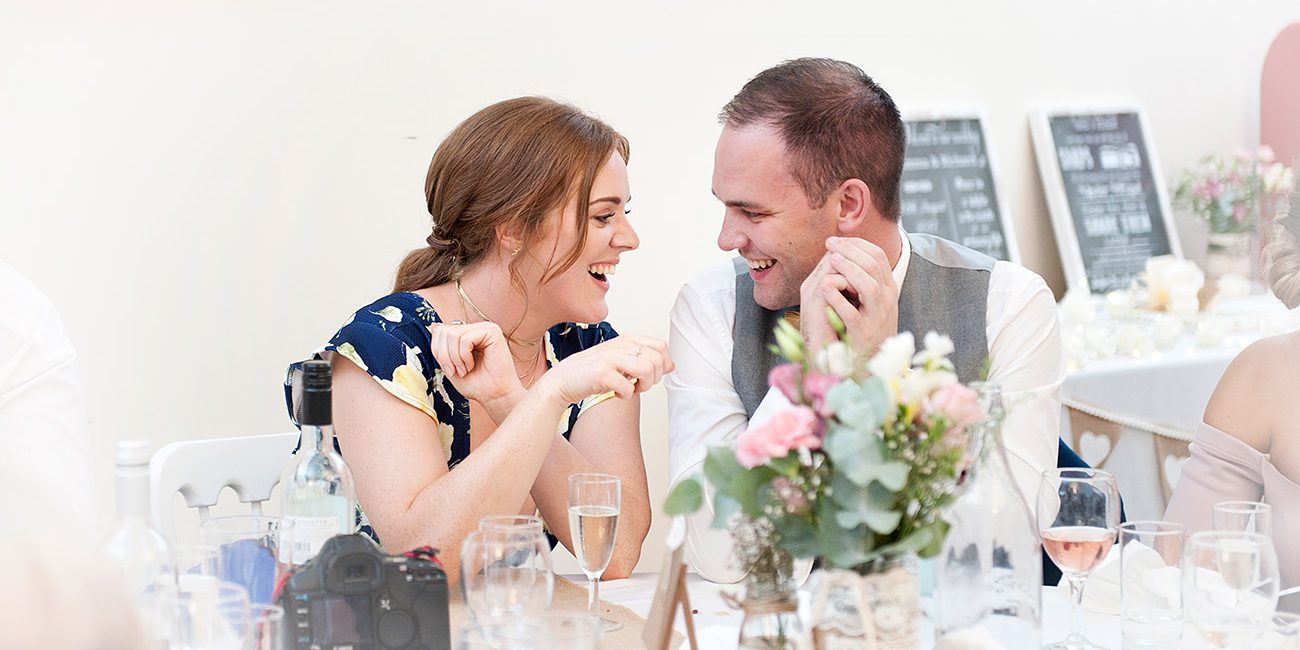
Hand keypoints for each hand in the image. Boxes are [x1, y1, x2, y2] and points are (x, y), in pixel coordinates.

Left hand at [428, 320, 521, 404]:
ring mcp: (485, 328)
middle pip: (445, 331)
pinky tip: (471, 365)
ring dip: (455, 358)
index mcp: (467, 334)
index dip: (438, 351)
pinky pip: (465, 339)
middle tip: (456, 371)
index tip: (449, 370)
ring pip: (453, 334)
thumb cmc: (476, 384)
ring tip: (464, 370)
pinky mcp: (492, 332)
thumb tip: (434, 326)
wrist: (494, 395)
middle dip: (445, 355)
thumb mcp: (450, 365)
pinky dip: (464, 356)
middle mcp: (476, 328)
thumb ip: (441, 347)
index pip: (440, 330)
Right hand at [536, 336, 672, 404]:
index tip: (652, 376)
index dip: (663, 364)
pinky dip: (625, 395)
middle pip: (657, 360)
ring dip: (643, 386)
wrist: (560, 382)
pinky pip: (629, 387)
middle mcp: (619, 345)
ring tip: (630, 388)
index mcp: (625, 340)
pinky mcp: (602, 373)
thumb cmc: (590, 374)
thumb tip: (671, 365)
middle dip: (653, 378)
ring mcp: (610, 358)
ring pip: (648, 370)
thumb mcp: (620, 362)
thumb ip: (644, 360)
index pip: (661, 346)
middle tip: (639, 385)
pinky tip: (615, 393)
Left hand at [798, 236, 897, 353]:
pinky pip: (852, 314)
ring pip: (869, 286)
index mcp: (888, 289)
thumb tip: (846, 251)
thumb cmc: (865, 327)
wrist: (871, 362)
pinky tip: (825, 288)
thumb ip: (863, 278)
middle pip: (873, 266)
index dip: (857, 244)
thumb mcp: (871, 300)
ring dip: (850, 270)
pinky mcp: (863, 334)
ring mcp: (877, 317)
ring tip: (832, 260)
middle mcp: (887, 300)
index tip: (837, 240)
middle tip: (830, 244)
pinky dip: (838, 299)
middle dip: (851, 251)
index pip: (878, 256)